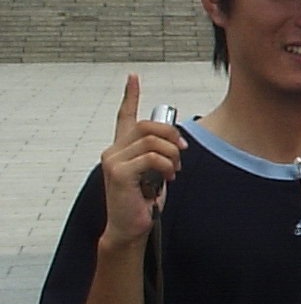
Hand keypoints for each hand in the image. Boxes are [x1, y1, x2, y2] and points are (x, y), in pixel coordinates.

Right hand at [99, 74, 182, 248]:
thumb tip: (178, 141)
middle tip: (183, 151)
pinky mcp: (119, 173)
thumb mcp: (155, 173)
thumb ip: (160, 154)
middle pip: (146, 125)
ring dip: (172, 154)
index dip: (130, 95)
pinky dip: (166, 165)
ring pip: (152, 141)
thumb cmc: (142, 201)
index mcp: (122, 149)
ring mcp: (113, 161)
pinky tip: (168, 178)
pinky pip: (151, 157)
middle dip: (171, 134)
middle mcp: (113, 151)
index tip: (133, 77)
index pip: (124, 116)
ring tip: (174, 170)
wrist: (130, 227)